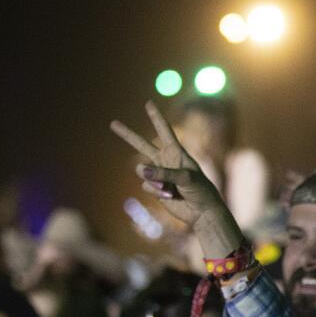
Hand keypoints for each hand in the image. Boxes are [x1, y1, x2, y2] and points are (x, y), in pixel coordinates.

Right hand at [111, 102, 230, 233]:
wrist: (203, 212)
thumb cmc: (201, 191)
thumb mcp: (186, 178)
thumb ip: (163, 173)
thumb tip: (140, 169)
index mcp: (177, 153)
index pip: (164, 131)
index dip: (156, 117)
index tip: (148, 103)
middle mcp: (166, 161)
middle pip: (142, 145)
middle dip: (127, 135)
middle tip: (112, 123)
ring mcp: (159, 175)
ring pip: (142, 171)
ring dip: (153, 180)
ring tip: (168, 189)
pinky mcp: (156, 189)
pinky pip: (146, 186)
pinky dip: (155, 191)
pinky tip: (169, 196)